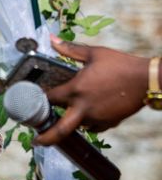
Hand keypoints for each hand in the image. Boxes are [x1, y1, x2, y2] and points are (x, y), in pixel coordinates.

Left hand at [34, 35, 148, 145]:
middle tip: (36, 141)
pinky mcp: (110, 123)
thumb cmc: (119, 64)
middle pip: (60, 129)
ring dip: (68, 123)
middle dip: (46, 137)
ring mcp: (97, 118)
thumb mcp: (93, 53)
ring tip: (61, 118)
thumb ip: (69, 49)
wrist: (146, 80)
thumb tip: (51, 38)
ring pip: (77, 126)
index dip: (40, 99)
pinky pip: (93, 127)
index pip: (50, 99)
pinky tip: (85, 115)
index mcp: (76, 90)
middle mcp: (84, 108)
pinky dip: (87, 123)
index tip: (32, 100)